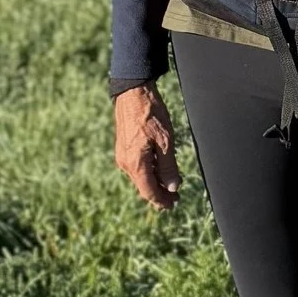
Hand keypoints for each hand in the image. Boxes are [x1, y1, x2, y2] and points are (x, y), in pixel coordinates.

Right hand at [112, 82, 179, 209]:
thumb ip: (168, 167)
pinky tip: (160, 169)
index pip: (149, 192)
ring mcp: (123, 156)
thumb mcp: (166, 141)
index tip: (174, 204)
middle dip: (159, 193)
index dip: (162, 201)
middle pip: (143, 186)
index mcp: (135, 164)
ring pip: (140, 177)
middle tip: (175, 197)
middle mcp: (125, 163)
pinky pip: (136, 166)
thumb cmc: (151, 114)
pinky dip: (149, 171)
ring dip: (155, 182)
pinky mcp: (123, 148)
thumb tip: (172, 187)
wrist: (133, 93)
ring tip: (171, 183)